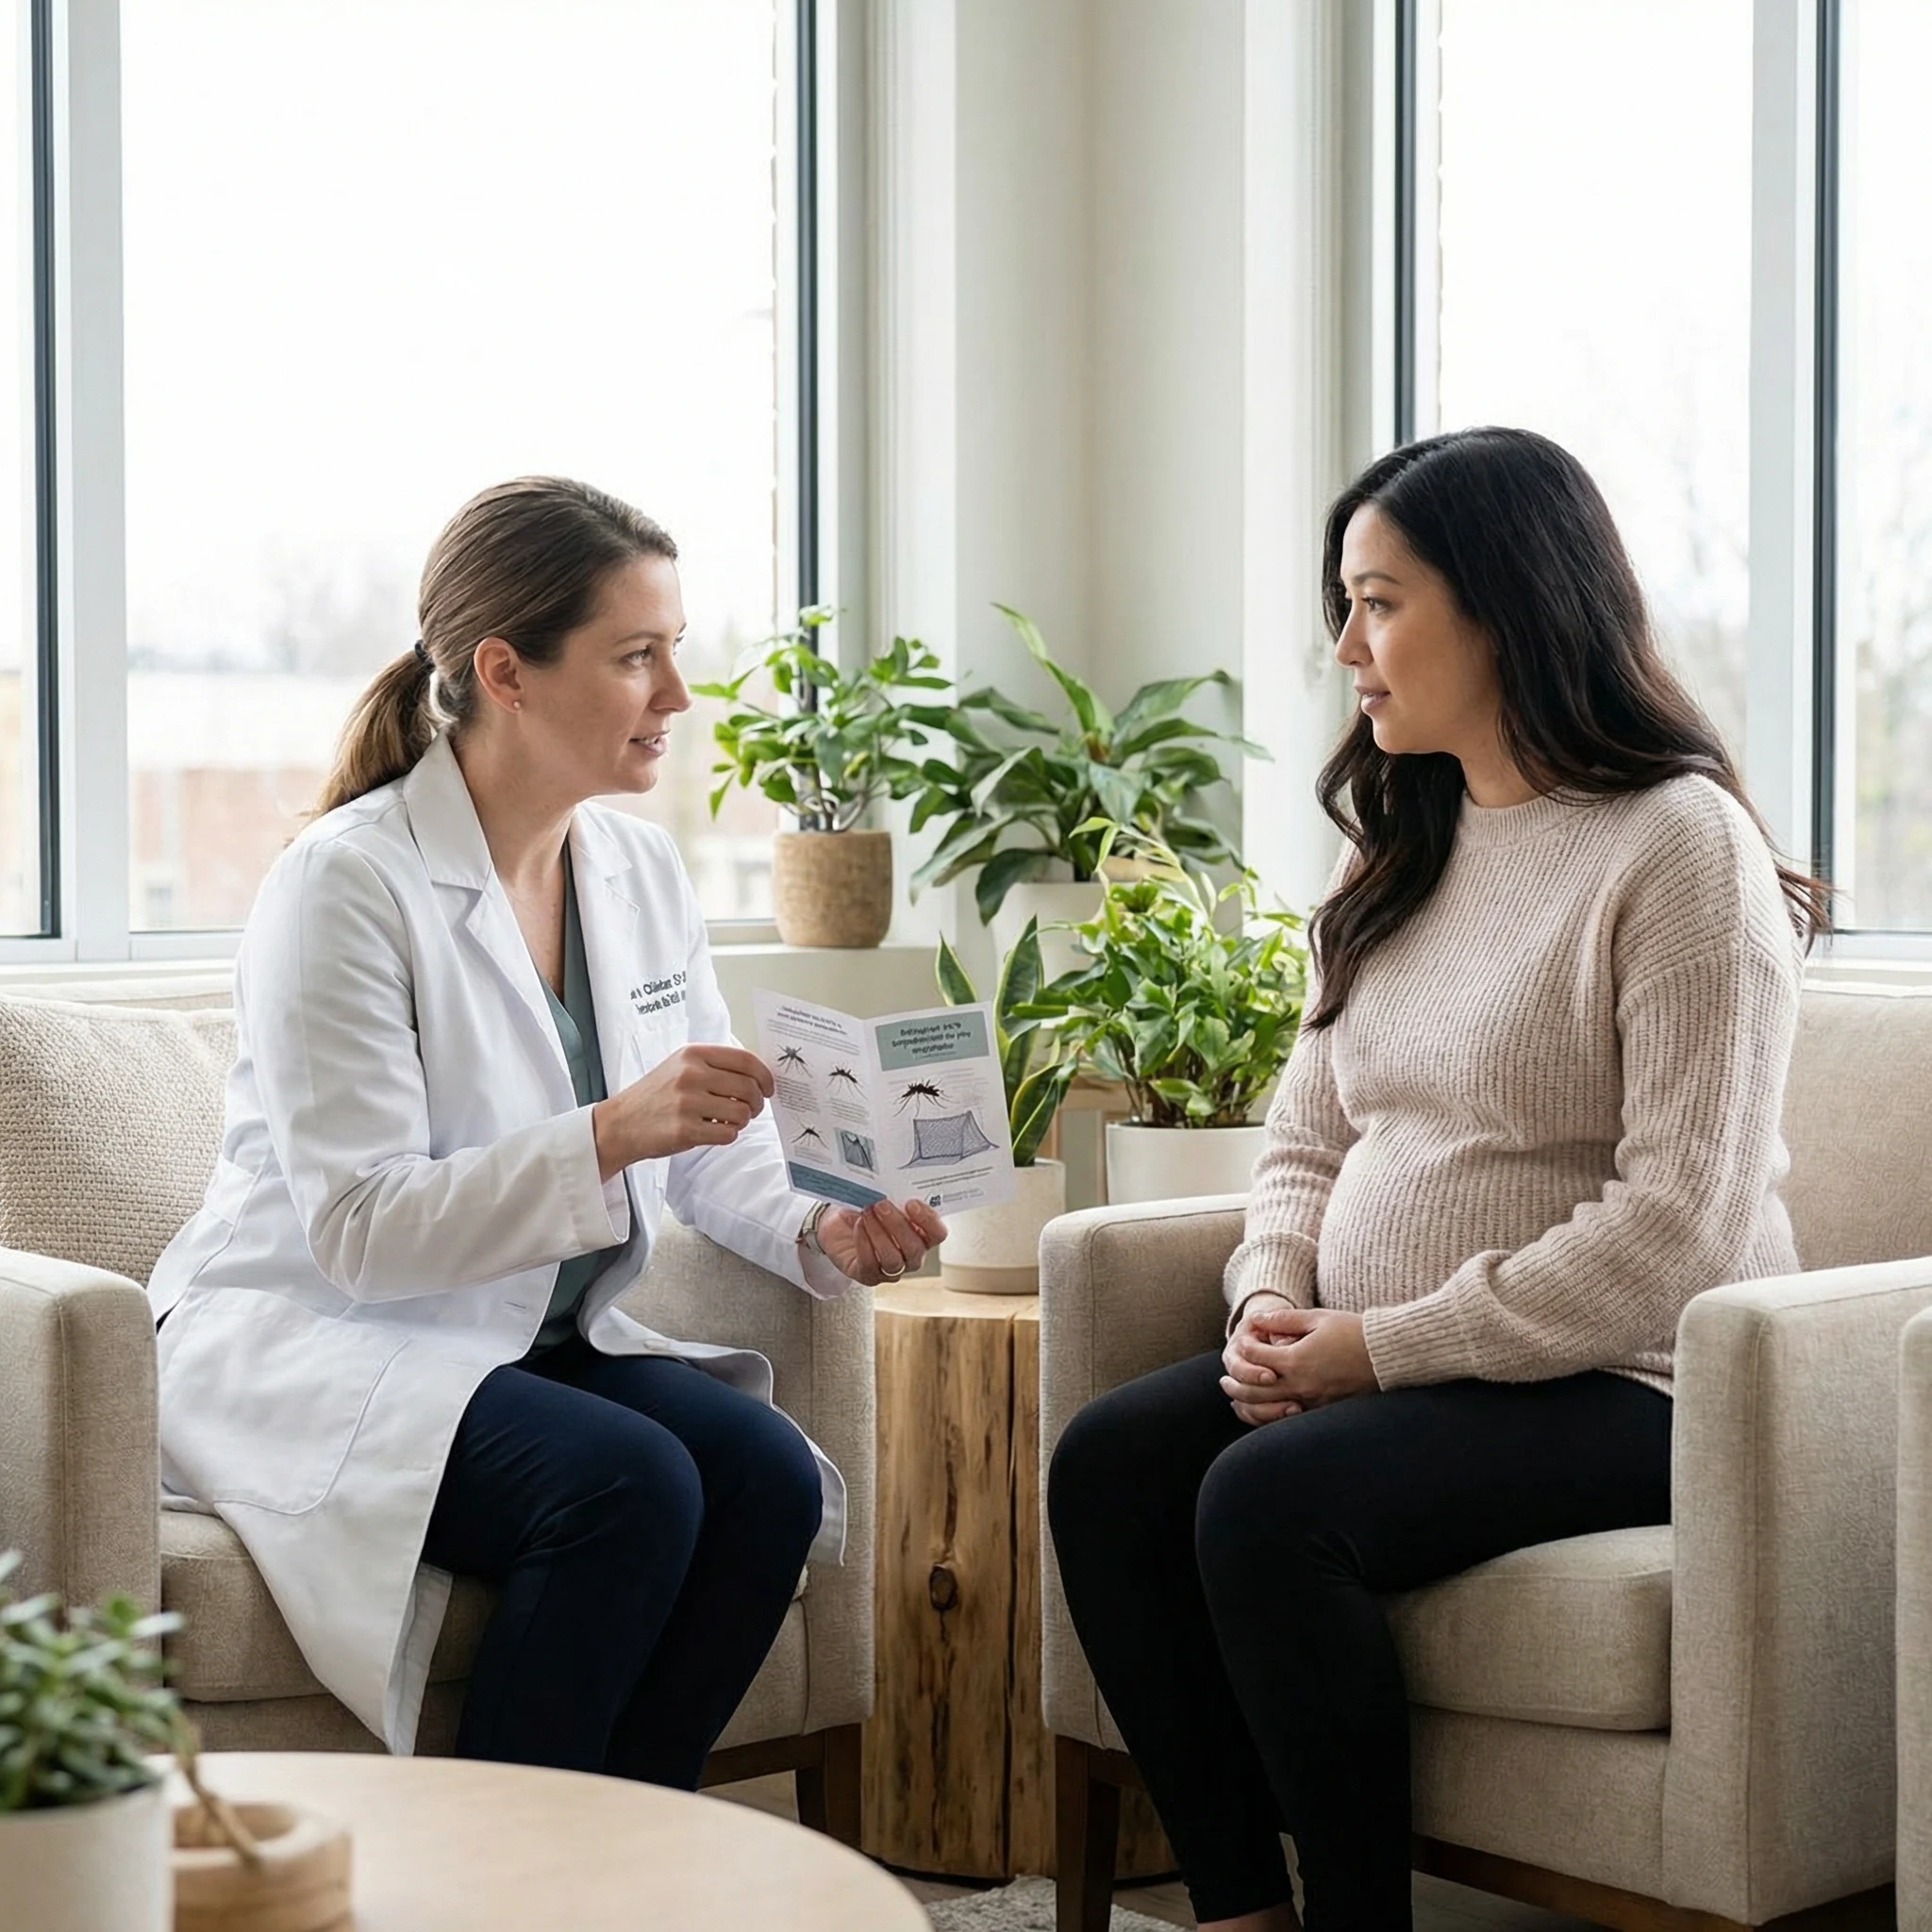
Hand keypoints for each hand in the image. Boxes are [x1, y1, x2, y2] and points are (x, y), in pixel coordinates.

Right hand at [592, 1045, 775, 1174]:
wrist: (620, 1123)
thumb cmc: (654, 1096)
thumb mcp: (679, 1066)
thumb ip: (714, 1065)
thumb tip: (756, 1075)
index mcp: (693, 1054)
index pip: (745, 1060)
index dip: (765, 1075)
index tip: (769, 1088)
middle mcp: (691, 1075)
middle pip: (748, 1088)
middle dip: (757, 1103)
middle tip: (753, 1110)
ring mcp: (687, 1103)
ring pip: (741, 1113)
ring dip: (742, 1121)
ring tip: (728, 1121)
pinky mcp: (685, 1130)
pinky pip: (728, 1134)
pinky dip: (728, 1135)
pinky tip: (715, 1131)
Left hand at [815, 1198, 947, 1286]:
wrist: (838, 1223)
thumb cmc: (868, 1210)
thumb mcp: (884, 1200)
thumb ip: (896, 1198)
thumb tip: (895, 1187)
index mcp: (922, 1236)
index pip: (938, 1234)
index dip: (928, 1220)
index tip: (911, 1203)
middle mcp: (911, 1257)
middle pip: (915, 1249)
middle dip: (898, 1225)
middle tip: (881, 1205)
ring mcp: (891, 1270)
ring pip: (893, 1260)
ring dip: (879, 1233)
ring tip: (867, 1213)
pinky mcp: (868, 1276)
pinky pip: (870, 1264)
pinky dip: (864, 1242)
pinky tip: (859, 1226)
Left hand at [1224, 1305, 1377, 1418]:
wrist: (1389, 1356)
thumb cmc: (1354, 1332)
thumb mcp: (1318, 1319)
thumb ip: (1284, 1319)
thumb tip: (1257, 1319)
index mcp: (1297, 1360)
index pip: (1255, 1358)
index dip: (1244, 1347)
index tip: (1243, 1341)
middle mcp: (1301, 1385)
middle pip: (1254, 1390)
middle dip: (1235, 1384)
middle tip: (1223, 1381)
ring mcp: (1312, 1401)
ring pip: (1268, 1410)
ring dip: (1247, 1405)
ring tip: (1235, 1398)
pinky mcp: (1323, 1410)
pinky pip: (1287, 1418)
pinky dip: (1269, 1415)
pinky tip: (1263, 1410)